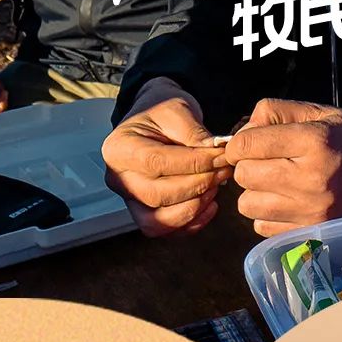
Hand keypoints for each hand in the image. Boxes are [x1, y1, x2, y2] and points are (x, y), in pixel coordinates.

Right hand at [102, 78, 230, 236]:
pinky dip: (191, 224)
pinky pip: (165, 231)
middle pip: (157, 195)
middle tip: (223, 170)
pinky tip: (210, 205)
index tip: (220, 156)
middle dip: (197, 185)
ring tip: (216, 186)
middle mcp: (118, 178)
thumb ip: (194, 132)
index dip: (193, 164)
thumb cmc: (162, 113)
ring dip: (194, 208)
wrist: (154, 120)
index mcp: (119, 147)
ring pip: (158, 221)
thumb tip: (214, 154)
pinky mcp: (144, 213)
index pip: (156, 162)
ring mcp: (129, 200)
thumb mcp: (177, 110)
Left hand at [224, 98, 341, 234]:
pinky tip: (288, 203)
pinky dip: (269, 216)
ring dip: (256, 193)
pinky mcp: (312, 232)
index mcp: (314, 142)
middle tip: (266, 162)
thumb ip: (278, 113)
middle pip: (244, 176)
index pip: (247, 145)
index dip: (239, 144)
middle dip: (248, 167)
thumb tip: (240, 133)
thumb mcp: (324, 113)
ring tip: (277, 183)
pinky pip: (263, 228)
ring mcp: (311, 210)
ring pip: (249, 205)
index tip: (246, 145)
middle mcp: (311, 178)